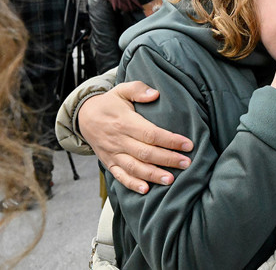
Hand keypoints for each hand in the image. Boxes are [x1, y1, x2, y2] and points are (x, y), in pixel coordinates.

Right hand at [78, 82, 193, 193]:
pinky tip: (145, 190)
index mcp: (125, 123)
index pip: (151, 134)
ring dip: (153, 175)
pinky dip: (132, 184)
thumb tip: (155, 93)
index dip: (170, 140)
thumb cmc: (109, 103)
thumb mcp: (121, 90)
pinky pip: (120, 176)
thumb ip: (138, 89)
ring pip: (135, 167)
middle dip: (168, 159)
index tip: (188, 144)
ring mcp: (113, 154)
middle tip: (187, 163)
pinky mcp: (109, 163)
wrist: (84, 117)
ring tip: (171, 180)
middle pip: (146, 153)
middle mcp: (119, 140)